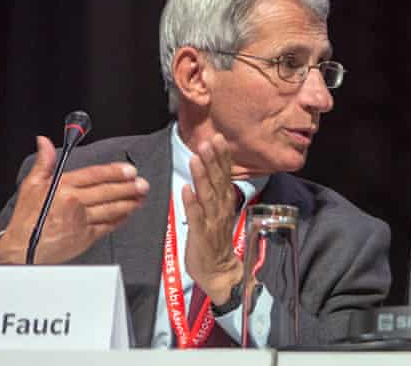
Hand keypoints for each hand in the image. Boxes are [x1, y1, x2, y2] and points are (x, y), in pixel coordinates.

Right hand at [0, 136, 148, 263]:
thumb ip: (45, 162)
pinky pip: (108, 226)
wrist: (22, 249)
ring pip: (111, 208)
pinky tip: (128, 214)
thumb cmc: (28, 218)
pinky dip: (120, 219)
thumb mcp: (32, 185)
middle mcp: (73, 202)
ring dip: (130, 202)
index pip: (95, 175)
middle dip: (129, 187)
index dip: (115, 171)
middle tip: (143, 183)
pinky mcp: (85, 236)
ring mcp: (81, 220)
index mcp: (62, 187)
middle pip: (108, 191)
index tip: (130, 170)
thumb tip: (44, 142)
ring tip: (141, 197)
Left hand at [182, 133, 242, 305]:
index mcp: (225, 202)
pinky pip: (196, 217)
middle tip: (208, 141)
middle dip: (213, 160)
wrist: (220, 272)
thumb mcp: (219, 213)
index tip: (219, 138)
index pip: (225, 175)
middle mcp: (221, 209)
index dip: (222, 157)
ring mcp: (212, 221)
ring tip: (196, 157)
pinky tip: (185, 189)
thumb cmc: (216, 241)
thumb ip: (216, 193)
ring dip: (202, 176)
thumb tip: (212, 171)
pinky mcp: (201, 235)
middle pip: (217, 181)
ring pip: (207, 195)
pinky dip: (191, 202)